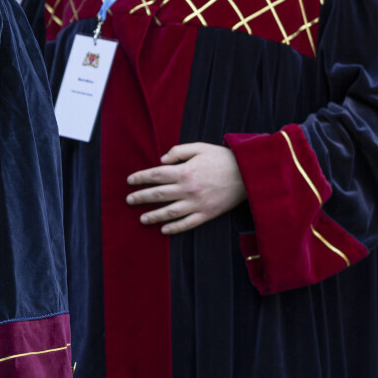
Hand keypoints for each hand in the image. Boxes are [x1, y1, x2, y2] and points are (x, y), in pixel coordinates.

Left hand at [125, 142, 246, 233]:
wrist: (248, 173)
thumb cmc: (222, 158)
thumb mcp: (199, 147)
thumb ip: (178, 152)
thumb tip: (160, 161)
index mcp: (184, 171)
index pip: (155, 175)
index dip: (140, 178)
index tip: (130, 181)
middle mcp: (188, 189)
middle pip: (158, 194)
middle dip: (141, 197)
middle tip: (129, 200)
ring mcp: (197, 203)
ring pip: (170, 212)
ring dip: (154, 216)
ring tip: (142, 219)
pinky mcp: (207, 213)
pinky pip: (188, 223)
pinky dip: (175, 228)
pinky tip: (164, 230)